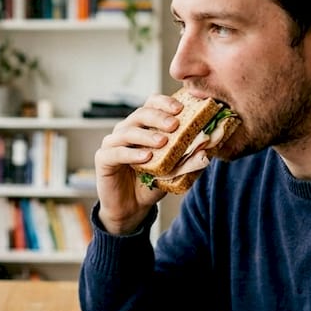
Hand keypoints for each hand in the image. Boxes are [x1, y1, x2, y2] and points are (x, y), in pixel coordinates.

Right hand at [93, 93, 179, 233]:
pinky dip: (131, 154)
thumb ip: (189, 161)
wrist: (132, 208)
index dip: (164, 103)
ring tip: (163, 142)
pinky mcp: (103, 158)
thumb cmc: (152, 184)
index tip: (180, 108)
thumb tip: (207, 151)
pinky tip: (146, 157)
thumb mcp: (175, 172)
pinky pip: (116, 152)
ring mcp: (113, 143)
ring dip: (146, 135)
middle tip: (175, 124)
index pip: (151, 104)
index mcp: (143, 127)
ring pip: (128, 131)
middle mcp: (127, 130)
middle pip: (140, 114)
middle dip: (158, 117)